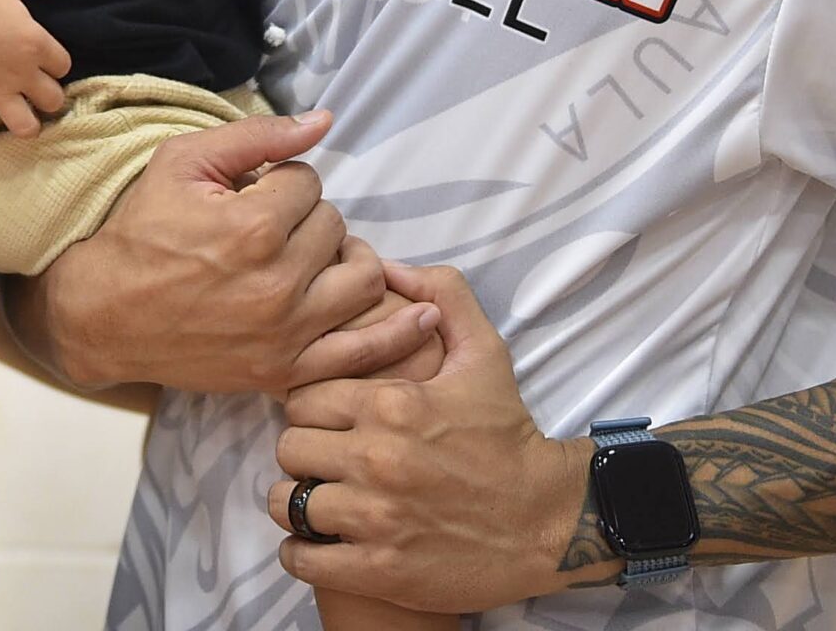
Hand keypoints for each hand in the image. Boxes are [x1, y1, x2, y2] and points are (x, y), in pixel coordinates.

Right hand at [0, 0, 73, 141]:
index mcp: (34, 44)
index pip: (64, 66)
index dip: (57, 63)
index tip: (47, 59)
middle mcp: (20, 73)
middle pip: (53, 101)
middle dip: (50, 97)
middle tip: (39, 90)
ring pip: (25, 126)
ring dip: (26, 124)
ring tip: (22, 116)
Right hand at [13, 111, 438, 394]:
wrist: (103, 314)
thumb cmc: (140, 232)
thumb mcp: (183, 163)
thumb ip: (258, 136)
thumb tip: (325, 119)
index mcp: (253, 226)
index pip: (309, 182)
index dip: (282, 180)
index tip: (252, 194)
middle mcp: (279, 283)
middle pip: (336, 227)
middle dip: (308, 218)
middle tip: (272, 227)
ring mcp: (286, 334)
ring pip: (361, 278)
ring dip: (344, 259)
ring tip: (313, 257)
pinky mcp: (285, 370)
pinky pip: (362, 352)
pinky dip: (395, 331)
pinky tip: (421, 313)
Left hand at [269, 263, 600, 610]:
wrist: (548, 522)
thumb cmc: (509, 436)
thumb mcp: (485, 352)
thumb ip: (442, 293)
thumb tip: (389, 265)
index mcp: (392, 404)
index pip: (303, 397)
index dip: (312, 407)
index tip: (330, 419)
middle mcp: (376, 459)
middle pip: (290, 447)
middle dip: (304, 451)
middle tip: (326, 459)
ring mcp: (375, 518)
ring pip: (287, 501)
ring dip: (298, 501)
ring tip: (321, 499)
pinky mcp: (378, 569)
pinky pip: (301, 557)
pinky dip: (302, 551)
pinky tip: (322, 541)